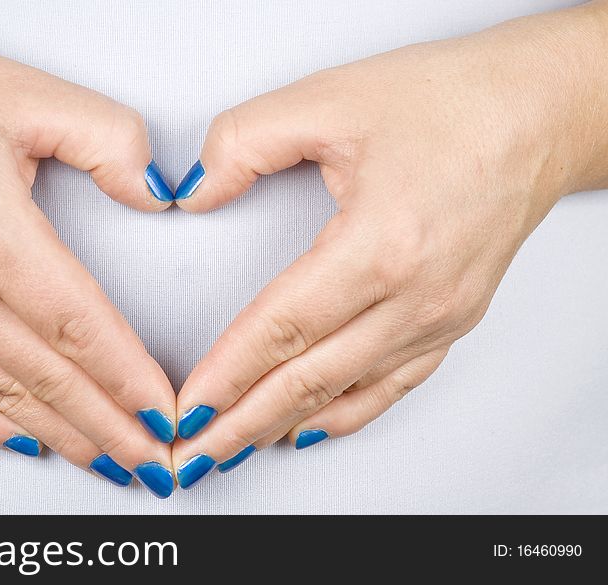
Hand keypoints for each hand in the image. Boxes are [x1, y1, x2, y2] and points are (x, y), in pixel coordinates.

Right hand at [0, 3, 177, 495]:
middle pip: (47, 377)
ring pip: (0, 396)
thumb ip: (107, 139)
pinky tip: (22, 439)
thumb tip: (154, 189)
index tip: (163, 411)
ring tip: (106, 461)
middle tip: (153, 462)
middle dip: (109, 428)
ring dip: (60, 435)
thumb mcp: (24, 91)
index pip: (79, 327)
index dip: (127, 377)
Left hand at [171, 2, 607, 486]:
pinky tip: (308, 428)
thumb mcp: (330, 98)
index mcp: (382, 245)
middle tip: (194, 454)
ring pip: (346, 393)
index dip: (227, 375)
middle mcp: (416, 297)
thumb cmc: (450, 103)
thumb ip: (243, 143)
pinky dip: (344, 414)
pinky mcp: (452, 320)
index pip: (281, 329)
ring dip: (283, 424)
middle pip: (308, 379)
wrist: (539, 113)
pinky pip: (390, 385)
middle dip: (242, 422)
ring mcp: (440, 317)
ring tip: (234, 449)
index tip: (188, 408)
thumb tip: (194, 191)